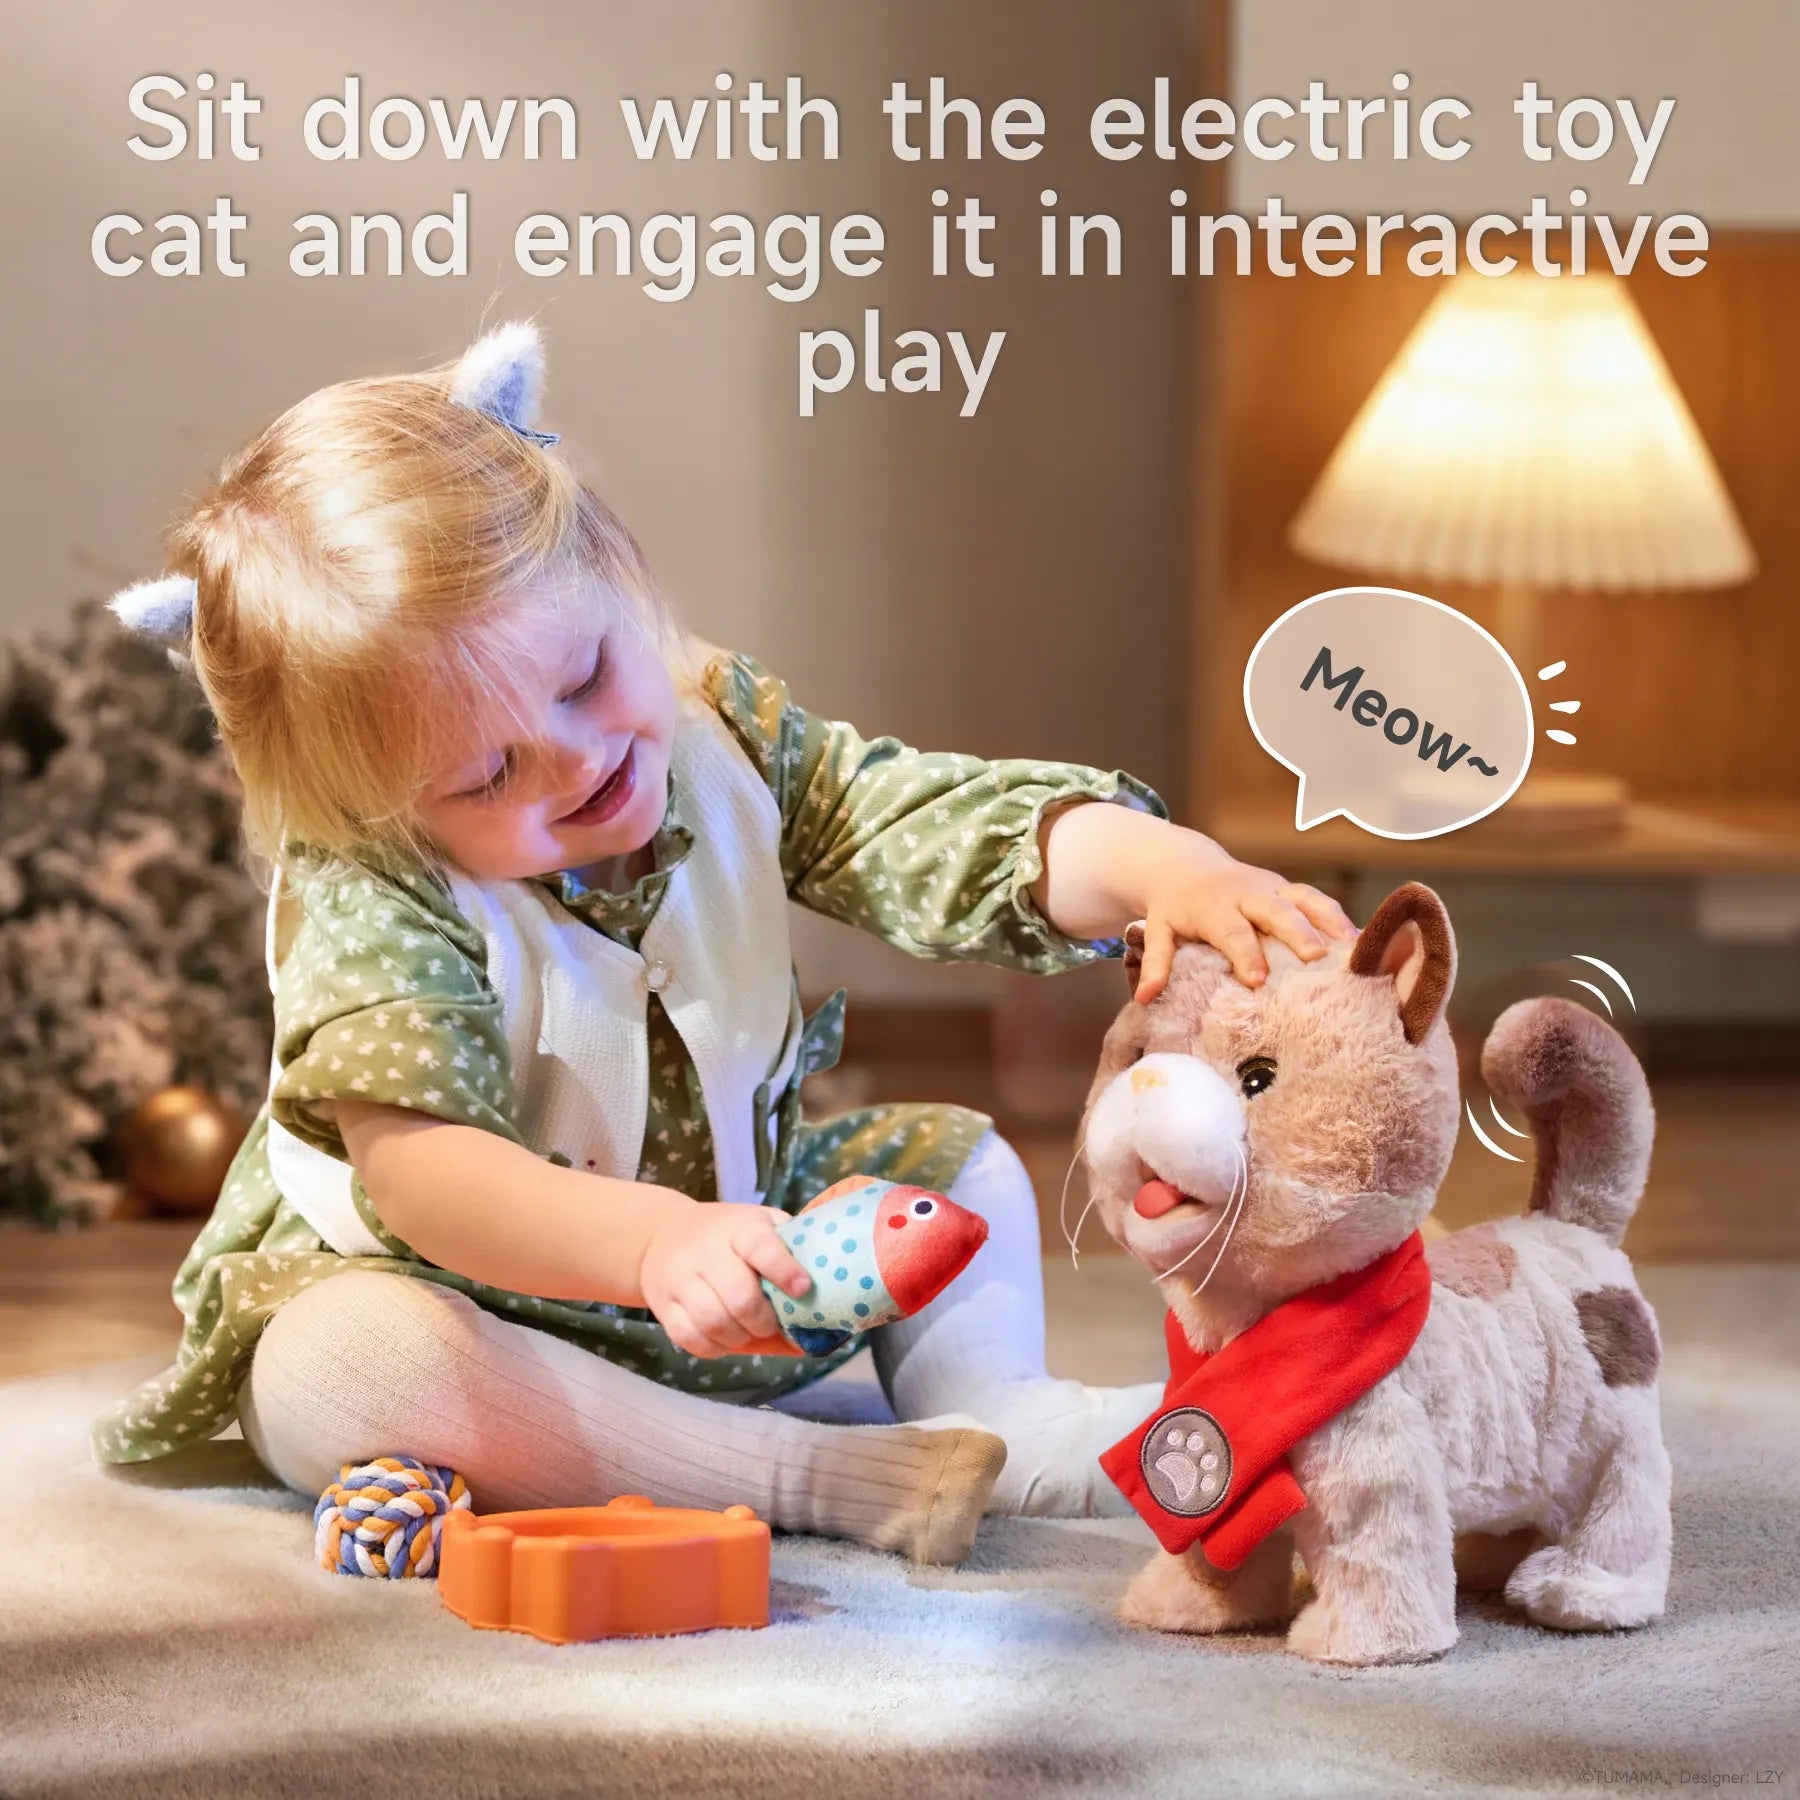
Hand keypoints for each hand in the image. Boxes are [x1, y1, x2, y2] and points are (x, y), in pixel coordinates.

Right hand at [638, 1200, 811, 1358]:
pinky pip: (689, 1338)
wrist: (662, 1234)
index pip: (761, 1247)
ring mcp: (681, 1279)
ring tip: (748, 1333)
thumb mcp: (760, 1225)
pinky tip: (724, 1339)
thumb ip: (792, 1250)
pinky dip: (713, 1347)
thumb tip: (833, 1293)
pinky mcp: (664, 1305)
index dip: (783, 1269)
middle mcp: (707, 1251)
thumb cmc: (728, 1235)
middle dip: (764, 1321)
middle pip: (740, 1298)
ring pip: (713, 1322)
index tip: (803, 1288)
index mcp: (739, 1228)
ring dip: (739, 1338)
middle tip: (772, 1324)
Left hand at [1135, 859, 1354, 1000]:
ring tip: (1352, 946)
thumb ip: (1155, 963)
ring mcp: (1272, 888)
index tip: (1259, 979)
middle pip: (1276, 911)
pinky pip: (1317, 900)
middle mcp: (1247, 894)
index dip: (1246, 953)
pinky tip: (1360, 943)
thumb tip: (1144, 998)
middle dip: (1296, 933)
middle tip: (1317, 957)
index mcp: (1214, 907)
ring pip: (1305, 899)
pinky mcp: (1288, 889)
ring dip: (1329, 920)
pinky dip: (1338, 918)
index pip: (1231, 931)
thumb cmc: (1174, 908)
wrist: (1185, 866)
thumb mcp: (1158, 930)